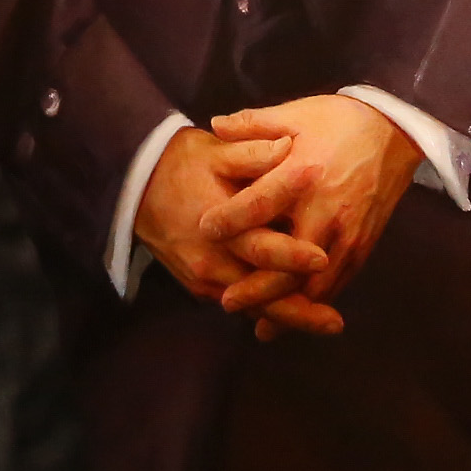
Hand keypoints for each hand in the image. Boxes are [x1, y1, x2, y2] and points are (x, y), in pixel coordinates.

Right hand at [132, 126, 325, 330]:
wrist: (136, 186)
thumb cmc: (180, 165)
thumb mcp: (215, 152)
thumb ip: (253, 153)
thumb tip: (290, 146)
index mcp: (217, 228)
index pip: (259, 247)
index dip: (291, 255)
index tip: (323, 259)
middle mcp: (210, 262)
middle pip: (259, 295)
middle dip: (299, 312)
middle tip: (335, 323)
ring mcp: (203, 279)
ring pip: (251, 307)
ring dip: (287, 318)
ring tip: (325, 323)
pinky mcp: (200, 286)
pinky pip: (239, 303)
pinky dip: (266, 309)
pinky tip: (295, 313)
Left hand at [199, 94, 420, 335]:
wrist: (397, 131)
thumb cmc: (341, 121)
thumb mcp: (297, 114)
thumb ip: (254, 124)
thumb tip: (214, 125)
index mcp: (303, 173)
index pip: (260, 203)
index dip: (231, 219)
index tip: (204, 231)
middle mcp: (326, 209)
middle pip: (289, 261)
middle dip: (258, 287)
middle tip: (226, 302)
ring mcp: (348, 231)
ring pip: (316, 282)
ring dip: (289, 307)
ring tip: (260, 325)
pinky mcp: (364, 244)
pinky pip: (339, 282)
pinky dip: (316, 302)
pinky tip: (297, 314)